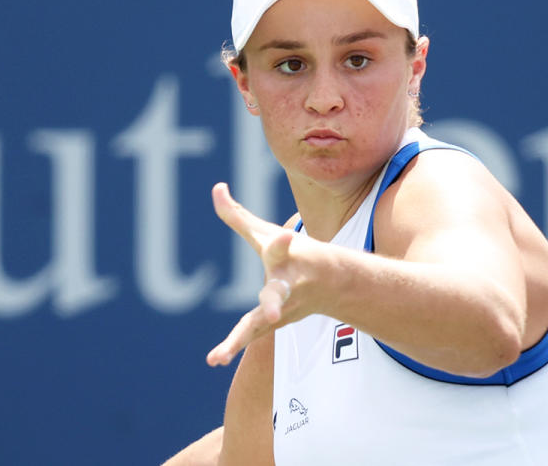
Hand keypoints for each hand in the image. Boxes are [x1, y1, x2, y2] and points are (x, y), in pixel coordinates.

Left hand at [206, 183, 307, 365]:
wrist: (333, 284)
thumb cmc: (292, 252)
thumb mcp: (265, 232)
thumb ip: (238, 214)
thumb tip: (216, 187)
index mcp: (286, 258)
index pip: (282, 248)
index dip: (282, 242)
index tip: (285, 236)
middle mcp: (287, 285)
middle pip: (279, 294)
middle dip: (275, 304)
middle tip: (275, 315)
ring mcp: (283, 308)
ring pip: (262, 324)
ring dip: (242, 338)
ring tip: (219, 356)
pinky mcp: (273, 324)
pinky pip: (252, 336)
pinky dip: (233, 347)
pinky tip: (215, 359)